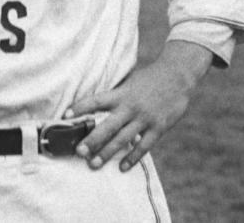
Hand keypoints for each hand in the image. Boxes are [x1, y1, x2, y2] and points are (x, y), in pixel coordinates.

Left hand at [64, 41, 211, 171]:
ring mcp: (145, 118)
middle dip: (92, 140)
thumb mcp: (129, 82)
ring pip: (123, 139)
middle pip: (107, 126)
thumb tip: (94, 105)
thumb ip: (115, 94)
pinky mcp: (159, 127)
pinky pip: (143, 146)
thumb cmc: (149, 78)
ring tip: (94, 164)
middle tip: (79, 151)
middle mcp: (131, 107)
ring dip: (107, 153)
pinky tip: (122, 167)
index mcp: (121, 93)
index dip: (80, 107)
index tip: (66, 115)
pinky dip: (132, 157)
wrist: (178, 75)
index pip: (96, 100)